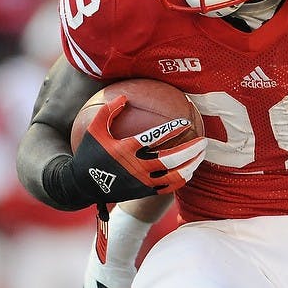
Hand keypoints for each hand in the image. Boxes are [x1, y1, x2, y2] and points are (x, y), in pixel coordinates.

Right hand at [70, 95, 205, 204]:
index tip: (186, 122)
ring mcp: (142, 182)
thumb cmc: (90, 154)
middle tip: (204, 141)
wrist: (83, 185)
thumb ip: (108, 111)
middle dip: (190, 150)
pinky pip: (169, 187)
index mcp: (125, 150)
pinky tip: (191, 170)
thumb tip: (125, 96)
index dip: (172, 129)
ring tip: (202, 155)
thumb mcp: (94, 129)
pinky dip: (182, 178)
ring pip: (174, 176)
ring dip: (191, 164)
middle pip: (171, 158)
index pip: (154, 137)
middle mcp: (136, 167)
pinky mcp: (144, 192)